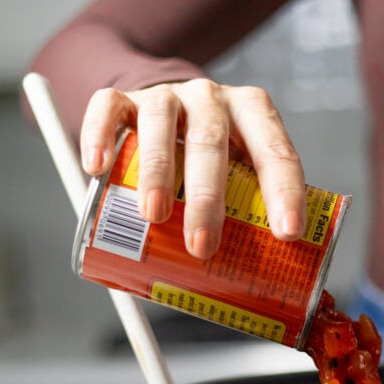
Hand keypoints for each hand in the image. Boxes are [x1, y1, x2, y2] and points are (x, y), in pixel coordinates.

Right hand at [79, 79, 306, 258]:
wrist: (170, 112)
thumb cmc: (212, 155)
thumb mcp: (241, 172)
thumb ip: (249, 211)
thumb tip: (261, 287)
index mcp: (253, 113)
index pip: (275, 150)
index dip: (284, 192)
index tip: (286, 234)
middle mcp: (211, 99)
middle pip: (212, 141)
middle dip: (207, 198)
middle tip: (202, 246)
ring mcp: (167, 96)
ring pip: (160, 122)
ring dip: (158, 171)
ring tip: (154, 216)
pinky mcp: (124, 98)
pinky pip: (106, 106)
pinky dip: (98, 134)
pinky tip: (97, 167)